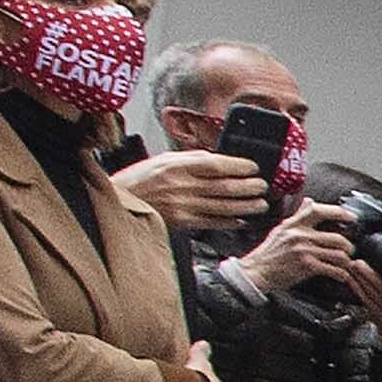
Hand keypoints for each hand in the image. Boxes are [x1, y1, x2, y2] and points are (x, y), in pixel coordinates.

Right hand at [119, 149, 268, 232]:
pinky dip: (228, 221)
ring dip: (245, 206)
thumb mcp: (163, 160)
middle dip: (248, 187)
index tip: (253, 167)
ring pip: (222, 206)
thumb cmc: (140, 179)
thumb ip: (190, 159)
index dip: (238, 166)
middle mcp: (180, 185)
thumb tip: (220, 160)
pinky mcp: (181, 222)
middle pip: (223, 186)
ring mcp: (182, 206)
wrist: (118, 203)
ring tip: (261, 204)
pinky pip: (211, 222)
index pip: (215, 164)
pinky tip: (241, 220)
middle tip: (263, 186)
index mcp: (176, 165)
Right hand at [237, 204, 355, 297]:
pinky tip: (342, 275)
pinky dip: (341, 274)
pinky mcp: (306, 266)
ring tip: (346, 263)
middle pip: (336, 237)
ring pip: (338, 254)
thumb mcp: (281, 229)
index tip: (351, 217)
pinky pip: (333, 269)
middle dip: (348, 246)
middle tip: (350, 250)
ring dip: (347, 261)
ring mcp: (304, 251)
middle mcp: (299, 235)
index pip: (318, 211)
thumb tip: (309, 201)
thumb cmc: (269, 253)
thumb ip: (298, 216)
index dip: (338, 212)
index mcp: (293, 224)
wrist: (256, 272)